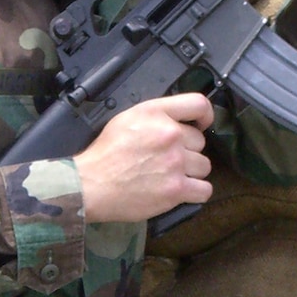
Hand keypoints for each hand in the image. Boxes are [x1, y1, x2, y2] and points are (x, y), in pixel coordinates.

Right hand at [75, 93, 214, 223]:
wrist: (91, 185)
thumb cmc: (105, 154)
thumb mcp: (127, 119)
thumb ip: (156, 116)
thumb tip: (177, 121)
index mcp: (156, 113)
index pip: (198, 104)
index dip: (205, 115)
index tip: (202, 125)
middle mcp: (170, 134)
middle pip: (200, 141)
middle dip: (187, 150)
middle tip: (168, 159)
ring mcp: (175, 162)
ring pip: (204, 166)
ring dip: (191, 172)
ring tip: (171, 176)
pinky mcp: (176, 189)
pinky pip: (204, 190)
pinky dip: (195, 192)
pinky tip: (182, 191)